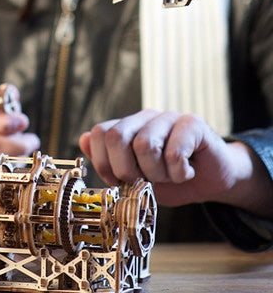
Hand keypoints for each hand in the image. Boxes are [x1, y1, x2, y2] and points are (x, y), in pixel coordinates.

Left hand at [78, 109, 272, 215]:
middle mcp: (144, 117)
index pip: (99, 133)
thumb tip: (84, 140)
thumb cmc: (171, 179)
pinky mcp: (193, 123)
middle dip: (126, 170)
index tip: (118, 181)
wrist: (213, 180)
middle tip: (144, 182)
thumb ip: (110, 162)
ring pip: (144, 145)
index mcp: (128, 127)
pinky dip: (178, 172)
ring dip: (157, 173)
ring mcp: (168, 116)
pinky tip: (185, 172)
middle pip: (116, 137)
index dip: (103, 162)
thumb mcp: (137, 178)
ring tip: (169, 177)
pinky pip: (174, 151)